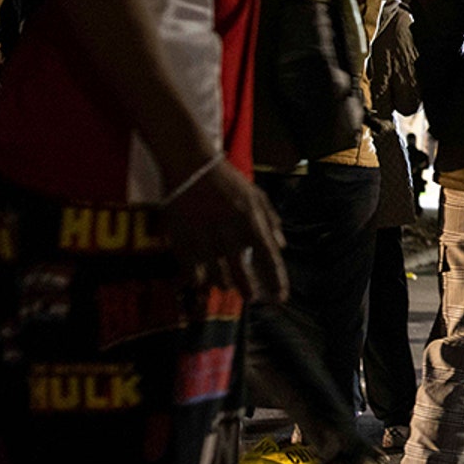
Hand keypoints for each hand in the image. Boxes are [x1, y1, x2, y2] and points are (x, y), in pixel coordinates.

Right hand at [160, 159, 287, 301]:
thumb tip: (281, 246)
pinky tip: (204, 280)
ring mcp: (204, 239)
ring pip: (217, 277)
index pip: (268, 258)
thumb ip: (271, 221)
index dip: (276, 281)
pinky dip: (200, 280)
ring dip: (224, 283)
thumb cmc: (227, 181)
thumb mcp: (257, 195)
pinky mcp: (182, 242)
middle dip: (248, 291)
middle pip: (242, 274)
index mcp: (251, 220)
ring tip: (227, 283)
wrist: (190, 166)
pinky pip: (192, 273)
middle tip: (251, 297)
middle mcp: (229, 233)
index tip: (281, 297)